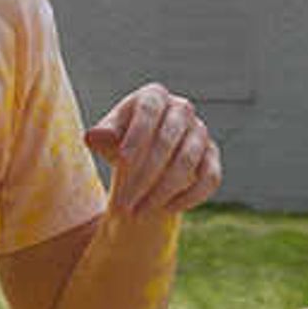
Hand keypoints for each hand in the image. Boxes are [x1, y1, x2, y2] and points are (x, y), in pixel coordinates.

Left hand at [83, 83, 222, 219]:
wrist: (144, 156)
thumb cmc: (121, 142)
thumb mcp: (106, 138)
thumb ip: (100, 136)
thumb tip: (95, 136)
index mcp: (154, 96)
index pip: (148, 111)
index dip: (137, 135)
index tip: (122, 161)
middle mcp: (182, 109)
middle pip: (167, 140)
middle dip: (143, 175)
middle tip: (122, 204)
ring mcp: (200, 132)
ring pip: (187, 162)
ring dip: (161, 191)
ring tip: (138, 212)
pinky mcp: (212, 157)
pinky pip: (209, 178)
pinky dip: (189, 196)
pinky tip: (166, 210)